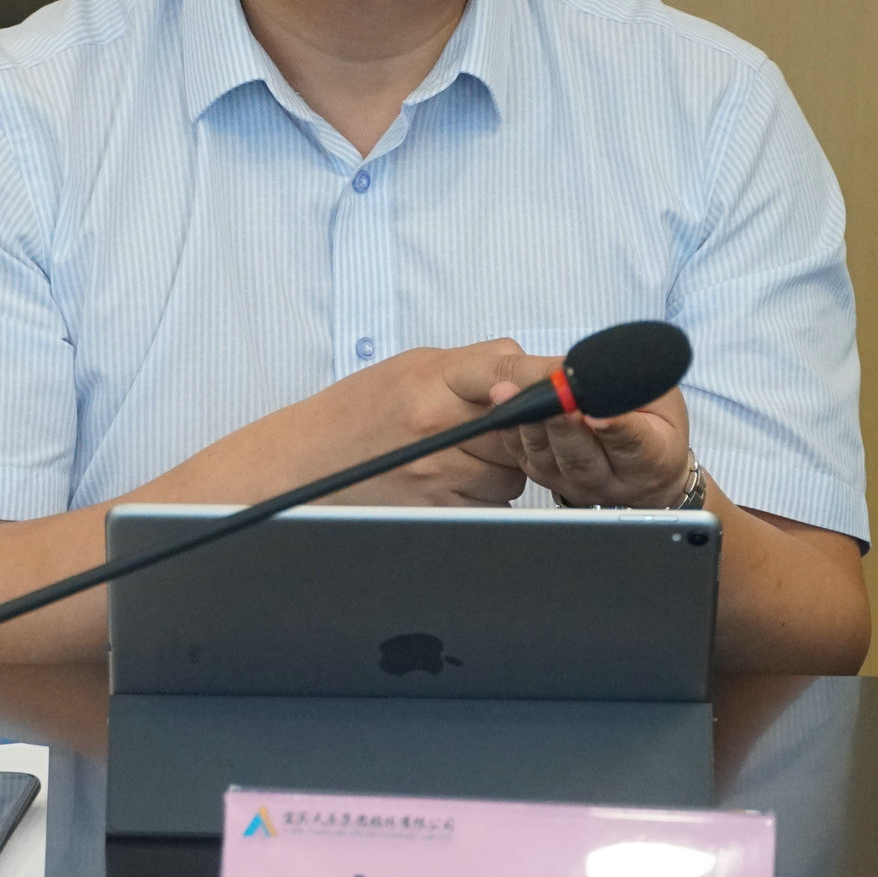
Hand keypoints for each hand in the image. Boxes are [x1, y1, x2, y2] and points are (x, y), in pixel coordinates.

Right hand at [303, 339, 532, 506]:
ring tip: (464, 454)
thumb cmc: (359, 412)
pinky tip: (454, 480)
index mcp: (432, 381)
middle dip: (525, 430)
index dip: (548, 379)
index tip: (573, 382)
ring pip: (515, 475)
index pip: (509, 373)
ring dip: (506, 467)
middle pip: (524, 430)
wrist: (305, 462)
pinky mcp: (438, 510)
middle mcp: (438, 428)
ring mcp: (439, 474)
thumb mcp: (413, 368)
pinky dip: (485, 496)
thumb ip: (476, 365)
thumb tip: (537, 368)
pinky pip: (493, 506)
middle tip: (500, 425)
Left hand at [471, 352, 691, 508]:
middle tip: (551, 401)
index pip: (634, 446)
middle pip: (583, 459)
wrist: (643, 465)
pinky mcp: (548, 478)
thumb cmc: (655, 421)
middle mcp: (611, 482)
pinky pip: (525, 457)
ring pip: (549, 460)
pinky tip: (501, 405)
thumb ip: (635, 385)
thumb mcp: (659, 396)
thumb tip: (598, 367)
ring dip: (529, 427)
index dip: (616, 430)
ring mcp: (576, 485)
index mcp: (650, 462)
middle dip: (563, 427)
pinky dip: (512, 431)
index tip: (599, 414)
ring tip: (512, 396)